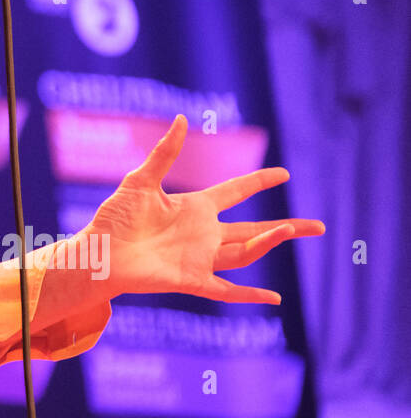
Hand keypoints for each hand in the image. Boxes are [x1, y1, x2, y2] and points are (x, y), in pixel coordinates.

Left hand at [84, 114, 323, 303]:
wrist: (98, 252)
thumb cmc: (114, 217)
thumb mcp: (140, 180)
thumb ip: (165, 153)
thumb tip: (183, 119)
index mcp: (194, 207)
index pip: (235, 192)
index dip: (259, 182)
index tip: (284, 174)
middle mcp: (203, 233)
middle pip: (253, 228)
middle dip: (286, 228)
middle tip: (319, 227)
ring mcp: (200, 257)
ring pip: (245, 253)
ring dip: (268, 243)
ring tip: (290, 229)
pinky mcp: (191, 279)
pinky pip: (226, 290)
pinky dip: (248, 295)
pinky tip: (273, 299)